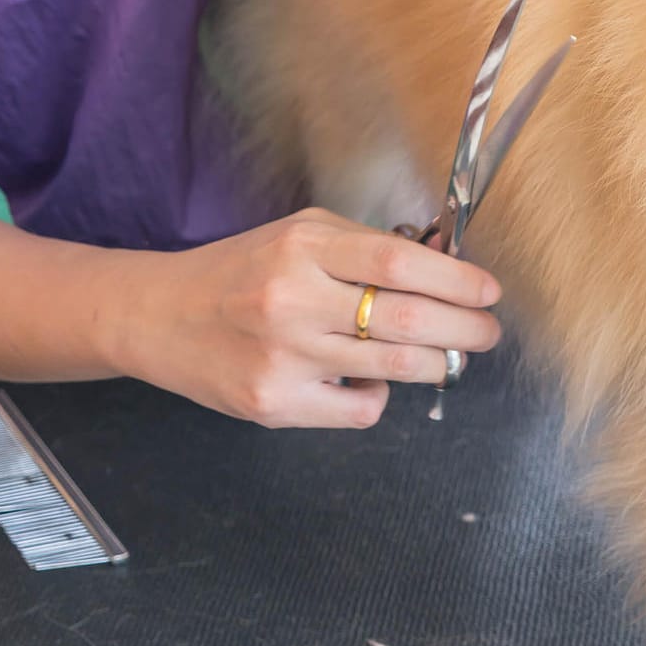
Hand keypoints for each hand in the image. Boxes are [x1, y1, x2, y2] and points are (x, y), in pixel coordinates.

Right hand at [123, 208, 502, 428]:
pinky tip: (371, 380)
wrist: (157, 316)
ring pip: (395, 369)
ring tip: (452, 357)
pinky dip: (381, 398)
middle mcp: (292, 301)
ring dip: (440, 364)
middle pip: (408, 319)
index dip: (457, 280)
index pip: (400, 263)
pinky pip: (359, 410)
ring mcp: (283, 357)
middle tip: (486, 332)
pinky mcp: (274, 404)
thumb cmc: (241, 272)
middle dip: (466, 329)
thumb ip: (366, 248)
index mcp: (302, 248)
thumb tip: (446, 268)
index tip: (488, 292)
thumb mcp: (299, 236)